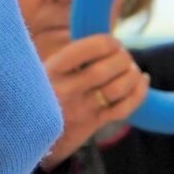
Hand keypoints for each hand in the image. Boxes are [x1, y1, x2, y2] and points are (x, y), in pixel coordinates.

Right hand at [39, 34, 149, 168]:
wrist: (31, 135)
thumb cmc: (44, 93)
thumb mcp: (43, 71)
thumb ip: (69, 56)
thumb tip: (105, 38)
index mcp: (51, 70)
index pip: (84, 50)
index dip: (106, 43)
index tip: (113, 43)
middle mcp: (64, 91)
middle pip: (104, 70)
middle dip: (122, 58)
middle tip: (124, 56)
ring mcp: (79, 110)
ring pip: (117, 89)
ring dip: (132, 74)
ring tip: (132, 69)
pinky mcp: (92, 124)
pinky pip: (124, 108)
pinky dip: (139, 92)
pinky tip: (142, 80)